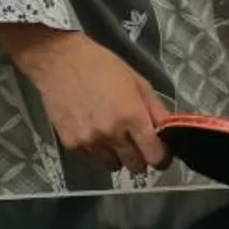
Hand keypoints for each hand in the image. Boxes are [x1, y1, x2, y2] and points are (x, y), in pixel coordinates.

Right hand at [0, 27, 171, 176]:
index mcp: (132, 117)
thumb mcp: (138, 83)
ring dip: (118, 157)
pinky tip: (94, 131)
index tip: (161, 153)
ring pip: (113, 166)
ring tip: (113, 136)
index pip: (155, 156)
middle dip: (141, 158)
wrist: (60, 62)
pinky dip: (98, 151)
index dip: (162, 158)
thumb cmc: (102, 67)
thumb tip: (169, 132)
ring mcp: (89, 141)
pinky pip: (92, 159)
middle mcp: (111, 134)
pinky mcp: (70, 144)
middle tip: (137, 143)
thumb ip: (156, 111)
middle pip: (135, 166)